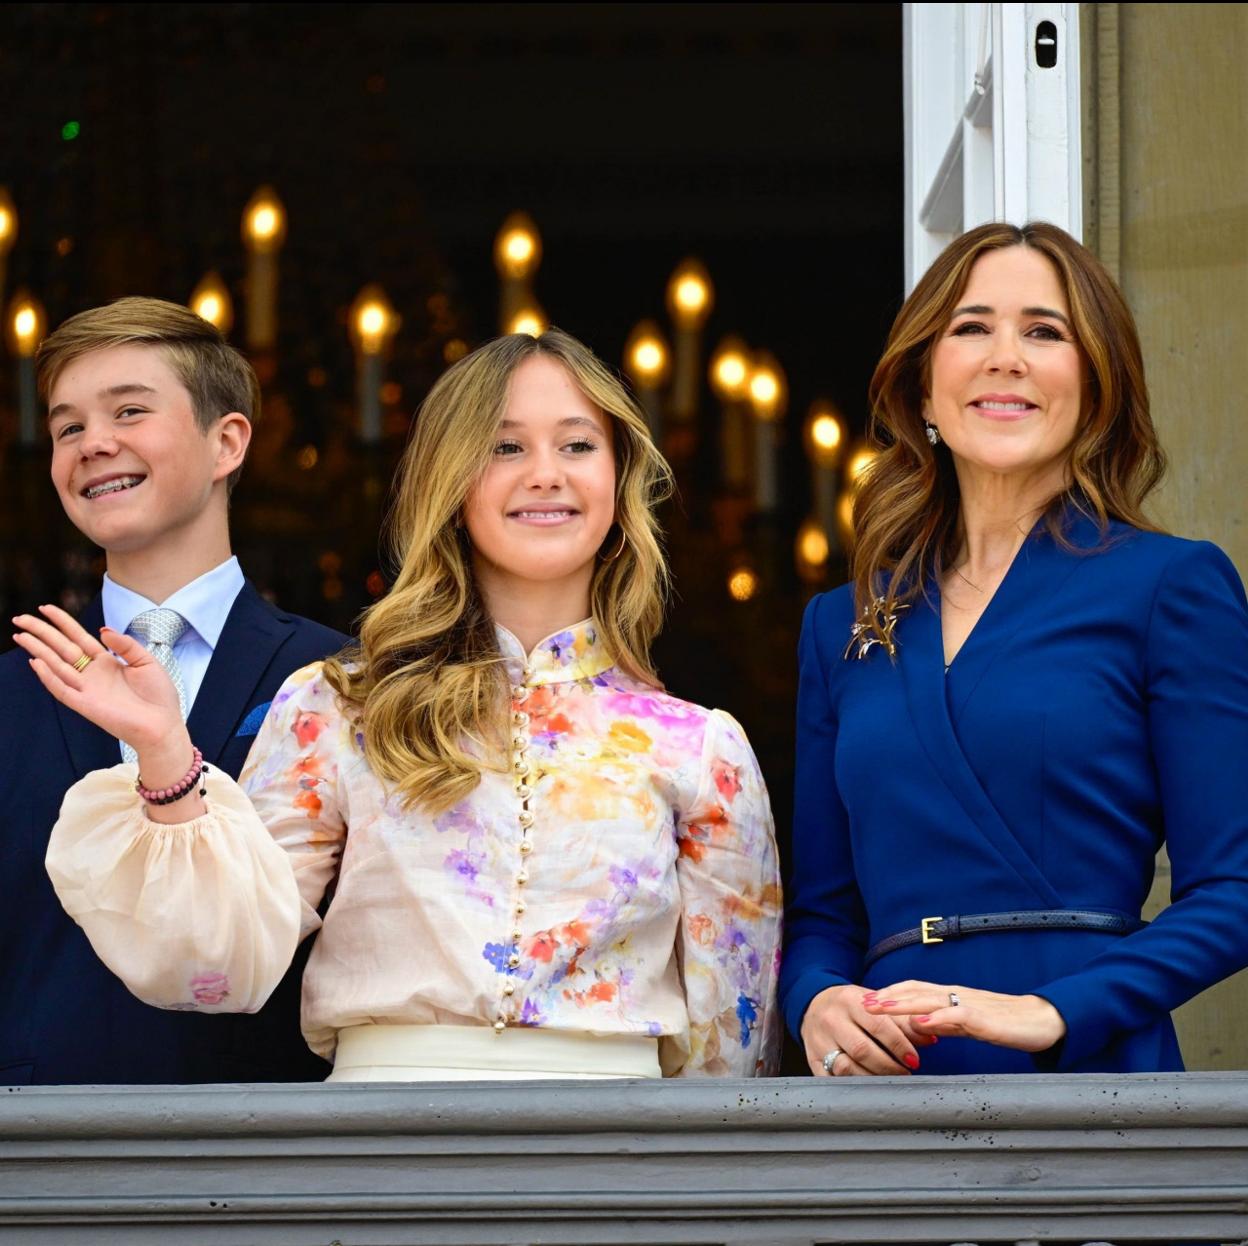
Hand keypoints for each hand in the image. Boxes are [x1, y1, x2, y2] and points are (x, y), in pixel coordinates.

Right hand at [12, 604, 182, 752]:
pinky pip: (62, 689)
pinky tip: (37, 662)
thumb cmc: (159, 696)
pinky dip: (49, 676)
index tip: (46, 608)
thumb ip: (125, 644)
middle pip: (62, 648)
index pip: (79, 637)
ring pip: (56, 665)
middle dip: (42, 632)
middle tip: (21, 617)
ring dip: (38, 650)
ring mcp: (87, 689)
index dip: (63, 622)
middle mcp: (93, 674)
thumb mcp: (146, 661)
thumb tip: (102, 629)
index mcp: (107, 663)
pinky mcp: (85, 705)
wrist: (164, 725)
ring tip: (21, 635)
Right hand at [800, 983, 936, 1076]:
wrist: (815, 1004)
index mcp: (849, 1000)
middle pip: (862, 1049)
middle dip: (889, 1066)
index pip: (878, 1025)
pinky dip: (851, 1085)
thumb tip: (931, 1037)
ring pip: (846, 1067)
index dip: (899, 1045)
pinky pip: (832, 1079)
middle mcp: (831, 1018)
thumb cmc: (852, 1007)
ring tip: (889, 1079)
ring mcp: (818, 1039)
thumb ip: (902, 1021)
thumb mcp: (874, 1005)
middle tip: (905, 1072)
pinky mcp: (811, 1057)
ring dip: (873, 1078)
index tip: (914, 1059)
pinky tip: (867, 1085)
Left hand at [861, 980, 1066, 1052]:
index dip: (890, 993)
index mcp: (952, 997)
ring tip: (880, 1007)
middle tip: (861, 1002)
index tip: (865, 999)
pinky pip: (957, 1016)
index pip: (915, 990)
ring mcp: (970, 1005)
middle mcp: (957, 995)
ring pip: (930, 1000)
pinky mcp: (985, 1019)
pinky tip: (921, 1024)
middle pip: (916, 991)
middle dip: (887, 996)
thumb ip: (944, 1023)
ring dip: (902, 1003)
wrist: (1043, 1020)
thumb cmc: (1006, 1022)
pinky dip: (937, 1019)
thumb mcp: (968, 1024)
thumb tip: (918, 1027)